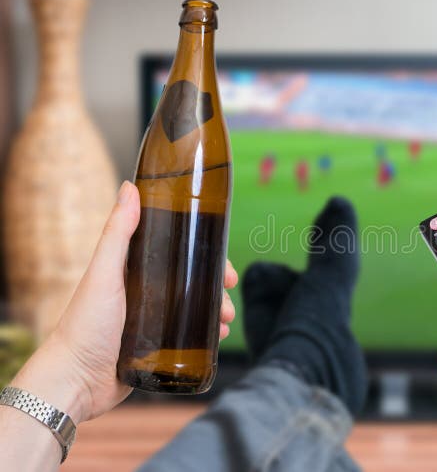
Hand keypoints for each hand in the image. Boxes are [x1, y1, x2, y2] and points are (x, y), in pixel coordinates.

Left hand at [10, 181, 237, 423]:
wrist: (76, 382)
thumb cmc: (84, 326)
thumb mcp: (104, 274)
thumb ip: (118, 233)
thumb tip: (131, 187)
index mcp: (133, 270)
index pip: (176, 252)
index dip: (203, 252)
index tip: (221, 259)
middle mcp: (145, 292)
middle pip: (192, 280)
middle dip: (215, 286)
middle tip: (228, 292)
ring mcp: (152, 320)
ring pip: (194, 308)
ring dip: (216, 310)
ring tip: (224, 321)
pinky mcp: (156, 347)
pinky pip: (189, 336)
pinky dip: (206, 333)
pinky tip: (216, 337)